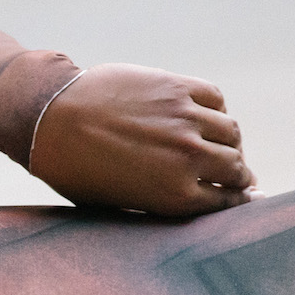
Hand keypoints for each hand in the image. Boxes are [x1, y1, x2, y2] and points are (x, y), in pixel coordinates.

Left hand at [27, 62, 254, 216]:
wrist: (51, 120)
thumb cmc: (79, 171)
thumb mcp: (120, 205)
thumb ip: (163, 207)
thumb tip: (203, 202)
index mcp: (176, 196)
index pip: (228, 201)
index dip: (238, 199)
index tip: (243, 196)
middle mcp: (188, 158)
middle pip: (236, 168)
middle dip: (239, 175)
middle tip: (237, 175)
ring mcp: (185, 120)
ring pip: (231, 133)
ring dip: (231, 143)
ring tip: (221, 145)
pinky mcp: (176, 87)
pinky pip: (214, 98)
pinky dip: (216, 109)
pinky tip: (205, 116)